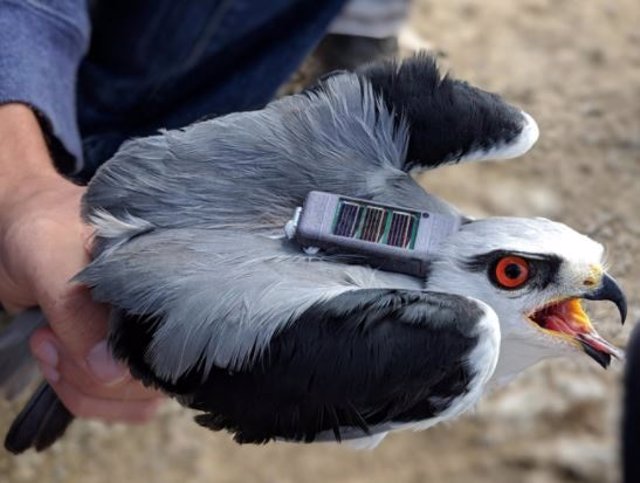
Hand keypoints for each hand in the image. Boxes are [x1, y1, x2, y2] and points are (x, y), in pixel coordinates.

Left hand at [0, 104, 162, 422]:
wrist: (20, 226)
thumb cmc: (41, 229)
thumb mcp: (52, 260)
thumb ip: (80, 313)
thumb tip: (113, 373)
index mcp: (170, 281)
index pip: (173, 345)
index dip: (120, 361)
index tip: (64, 339)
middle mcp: (167, 313)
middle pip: (154, 382)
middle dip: (89, 375)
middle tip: (49, 338)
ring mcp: (147, 337)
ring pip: (139, 399)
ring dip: (84, 389)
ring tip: (50, 346)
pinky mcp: (126, 354)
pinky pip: (125, 402)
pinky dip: (87, 397)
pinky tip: (59, 362)